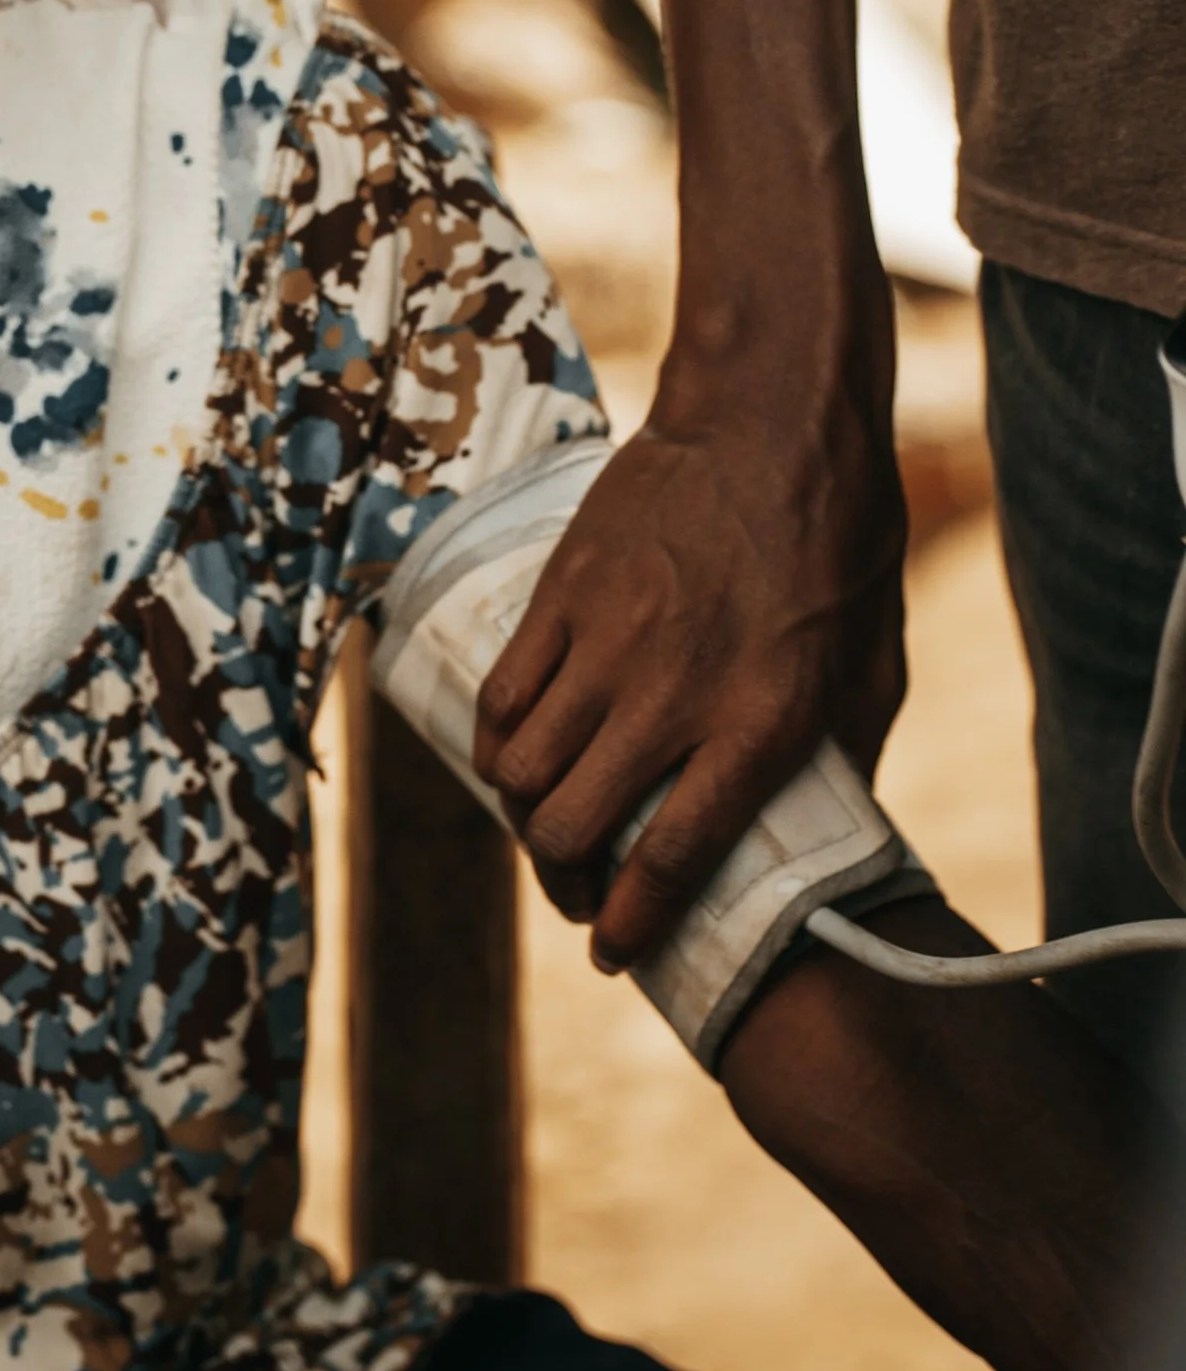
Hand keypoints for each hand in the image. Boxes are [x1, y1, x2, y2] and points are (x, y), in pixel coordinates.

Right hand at [474, 364, 906, 966]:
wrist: (770, 418)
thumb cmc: (838, 539)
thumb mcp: (874, 660)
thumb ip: (847, 753)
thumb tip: (830, 831)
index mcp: (760, 721)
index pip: (670, 857)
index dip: (632, 924)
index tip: (617, 953)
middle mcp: (671, 694)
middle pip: (573, 827)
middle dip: (566, 884)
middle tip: (580, 893)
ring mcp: (606, 644)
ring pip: (521, 772)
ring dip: (526, 820)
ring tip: (547, 827)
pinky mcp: (561, 597)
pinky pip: (501, 700)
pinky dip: (497, 748)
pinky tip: (515, 760)